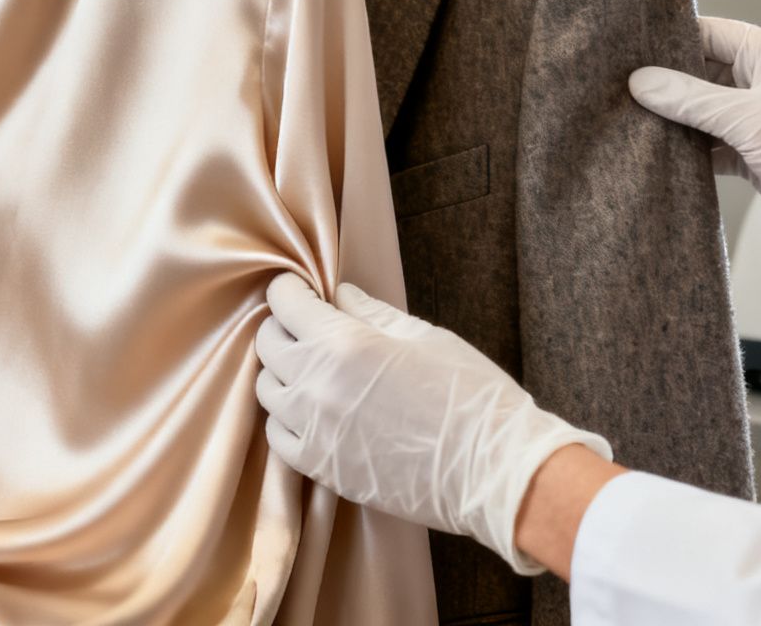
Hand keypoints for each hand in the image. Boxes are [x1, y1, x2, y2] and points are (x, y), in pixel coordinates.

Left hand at [253, 273, 611, 574]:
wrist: (493, 470)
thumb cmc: (470, 395)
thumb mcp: (425, 337)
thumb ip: (373, 312)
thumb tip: (341, 295)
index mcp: (344, 343)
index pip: (284, 302)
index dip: (290, 289)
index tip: (300, 290)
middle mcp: (317, 385)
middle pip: (267, 343)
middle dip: (283, 326)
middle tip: (308, 326)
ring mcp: (315, 431)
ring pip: (267, 390)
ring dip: (283, 373)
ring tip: (312, 369)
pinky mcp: (322, 468)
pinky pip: (278, 437)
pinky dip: (286, 418)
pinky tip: (312, 411)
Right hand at [628, 16, 760, 291]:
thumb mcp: (746, 120)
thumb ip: (690, 99)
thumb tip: (641, 82)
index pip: (712, 32)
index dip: (672, 40)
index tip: (632, 51)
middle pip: (704, 70)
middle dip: (670, 82)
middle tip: (625, 89)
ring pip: (707, 107)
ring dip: (679, 117)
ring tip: (636, 120)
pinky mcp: (756, 147)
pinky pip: (714, 138)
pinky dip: (692, 146)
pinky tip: (662, 152)